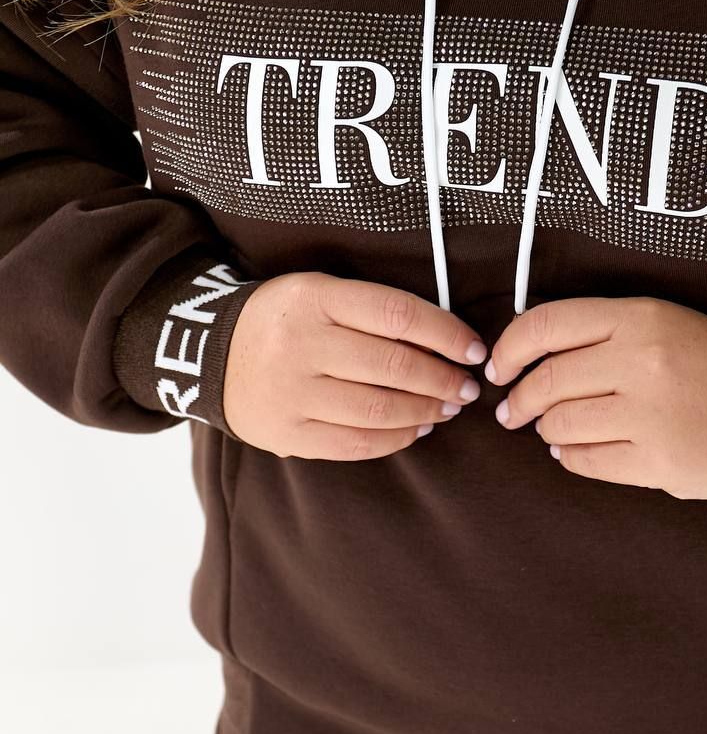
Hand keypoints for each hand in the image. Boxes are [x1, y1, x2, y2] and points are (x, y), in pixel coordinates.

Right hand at [223, 272, 485, 459]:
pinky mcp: (286, 433)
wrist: (206, 352)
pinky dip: (395, 438)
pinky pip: (355, 442)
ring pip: (378, 408)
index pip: (397, 314)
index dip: (445, 334)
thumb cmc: (284, 318)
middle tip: (467, 387)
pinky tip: (415, 429)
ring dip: (425, 411)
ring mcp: (291, 392)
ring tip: (447, 408)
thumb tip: (446, 342)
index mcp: (315, 298)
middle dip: (442, 379)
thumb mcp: (318, 291)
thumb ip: (373, 309)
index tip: (473, 349)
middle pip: (392, 365)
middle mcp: (301, 344)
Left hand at [485, 296, 706, 498]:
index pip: (547, 325)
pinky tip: (575, 452)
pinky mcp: (659, 463)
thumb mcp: (663, 322)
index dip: (509, 348)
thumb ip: (600, 332)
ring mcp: (651, 416)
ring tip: (554, 430)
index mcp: (640, 317)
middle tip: (512, 412)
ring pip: (560, 426)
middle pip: (546, 382)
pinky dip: (571, 458)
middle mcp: (641, 362)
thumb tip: (528, 359)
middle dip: (518, 401)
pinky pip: (587, 463)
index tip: (497, 368)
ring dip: (547, 431)